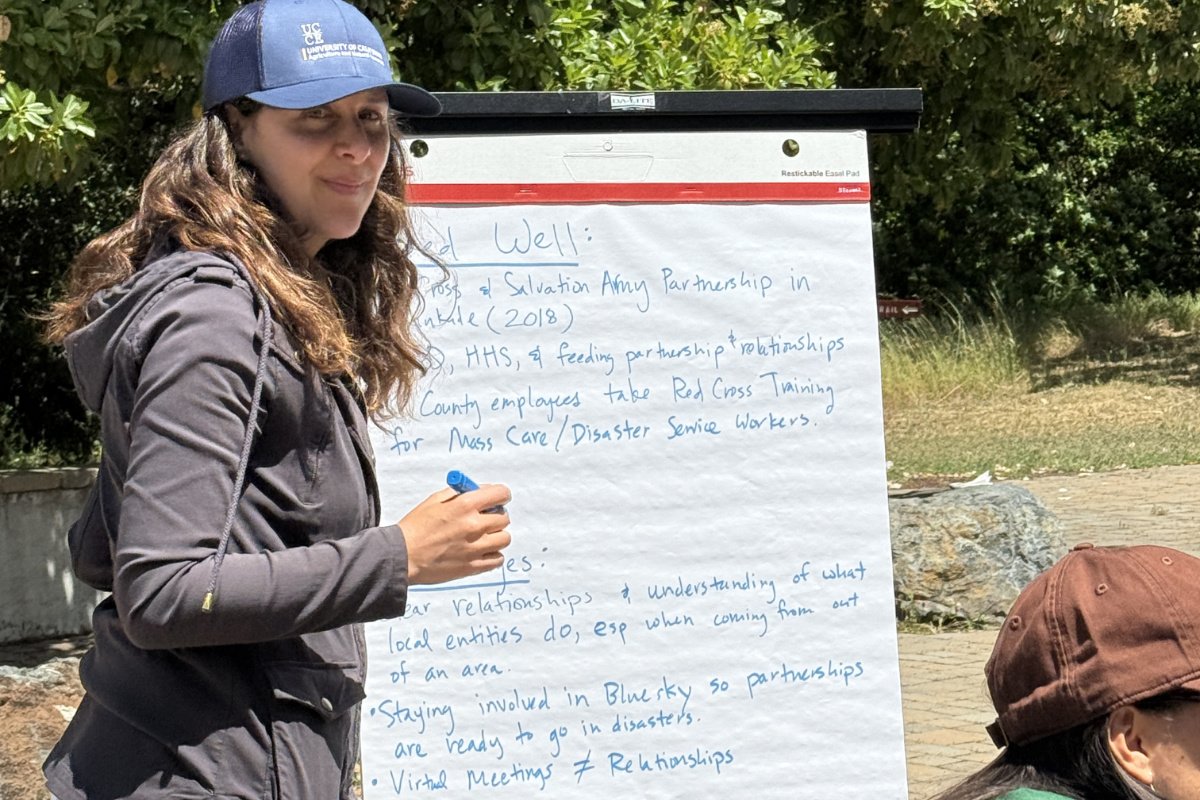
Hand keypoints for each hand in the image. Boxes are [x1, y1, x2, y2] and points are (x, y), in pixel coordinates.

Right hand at [398, 484, 512, 585]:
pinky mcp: (473, 566)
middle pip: (504, 518)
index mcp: (465, 505)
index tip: (497, 499)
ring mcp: (476, 548)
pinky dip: (492, 555)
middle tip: (484, 520)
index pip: (501, 494)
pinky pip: (498, 559)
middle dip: (496, 516)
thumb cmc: (416, 527)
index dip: (501, 495)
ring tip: (482, 538)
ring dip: (496, 536)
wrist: (403, 556)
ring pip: (504, 539)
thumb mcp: (434, 500)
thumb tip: (477, 490)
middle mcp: (474, 525)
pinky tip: (480, 552)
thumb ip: (459, 494)